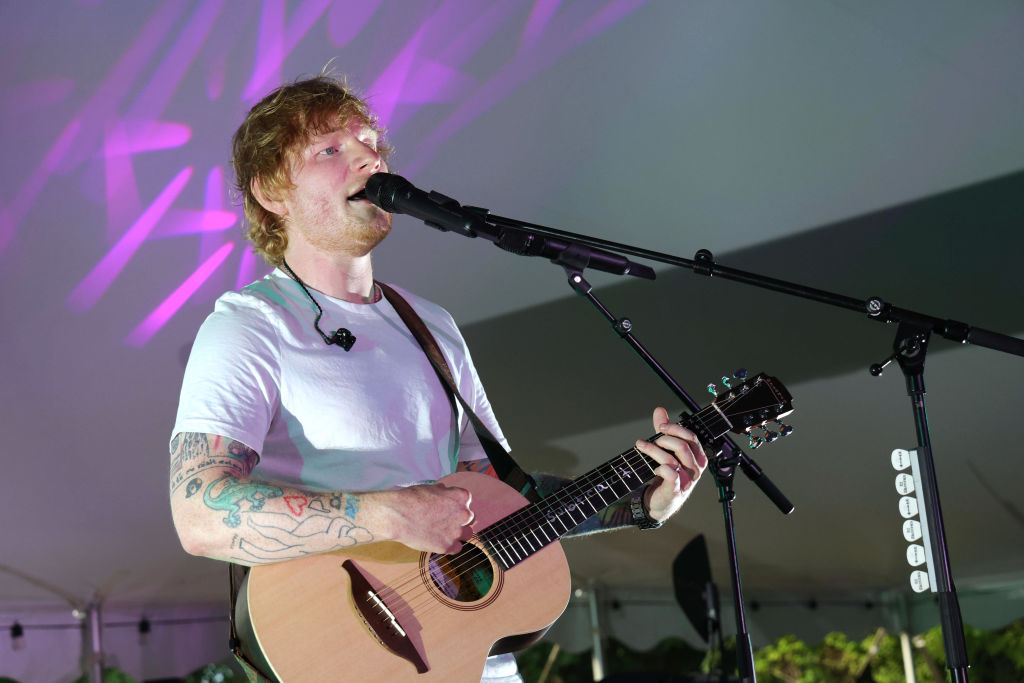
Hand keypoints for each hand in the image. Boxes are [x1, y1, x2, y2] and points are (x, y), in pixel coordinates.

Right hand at [382, 482, 474, 553]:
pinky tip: (439, 541)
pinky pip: (457, 548)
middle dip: (458, 519)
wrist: (397, 515)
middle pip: (469, 518)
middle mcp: (463, 514)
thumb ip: (443, 492)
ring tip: (443, 532)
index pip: (466, 501)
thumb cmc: (411, 498)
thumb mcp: (431, 488)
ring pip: (467, 534)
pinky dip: (450, 546)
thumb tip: (446, 492)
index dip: (456, 505)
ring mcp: (456, 531)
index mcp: (462, 497)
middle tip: (444, 520)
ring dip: (458, 533)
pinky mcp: (448, 546)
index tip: (447, 508)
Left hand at [634, 407, 707, 522]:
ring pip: (672, 458)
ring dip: (653, 450)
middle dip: (664, 439)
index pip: (691, 437)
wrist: (660, 502)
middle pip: (682, 446)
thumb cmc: (666, 474)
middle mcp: (695, 469)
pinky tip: (653, 468)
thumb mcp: (665, 449)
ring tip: (642, 447)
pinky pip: (670, 474)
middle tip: (651, 440)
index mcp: (698, 457)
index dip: (675, 429)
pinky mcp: (675, 490)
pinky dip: (659, 468)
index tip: (661, 426)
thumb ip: (664, 431)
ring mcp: (687, 481)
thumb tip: (660, 410)